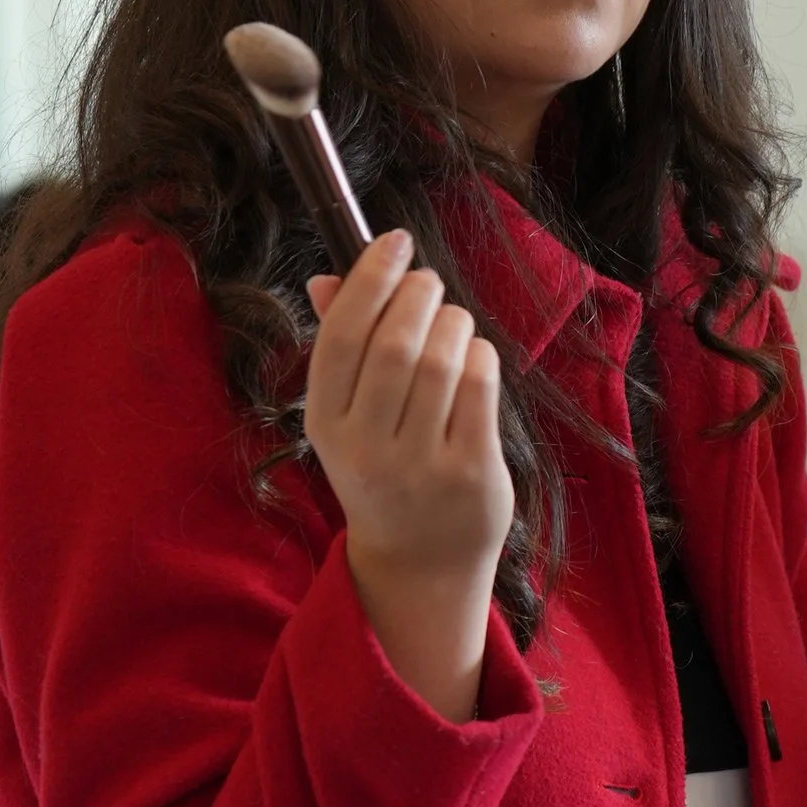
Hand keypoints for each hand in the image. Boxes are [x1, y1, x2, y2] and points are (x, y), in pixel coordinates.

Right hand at [301, 233, 513, 721]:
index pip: (342, 334)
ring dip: (454, 323)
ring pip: (443, 359)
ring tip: (453, 324)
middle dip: (420, 295)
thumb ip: (340, 346)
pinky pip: (482, 387)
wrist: (421, 563)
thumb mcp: (346, 419)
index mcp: (325, 425)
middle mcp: (367, 447)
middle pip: (396, 342)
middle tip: (429, 284)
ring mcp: (421, 464)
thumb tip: (328, 277)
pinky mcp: (471, 473)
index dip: (371, 277)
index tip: (394, 242)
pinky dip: (481, 357)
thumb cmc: (385, 470)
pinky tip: (474, 359)